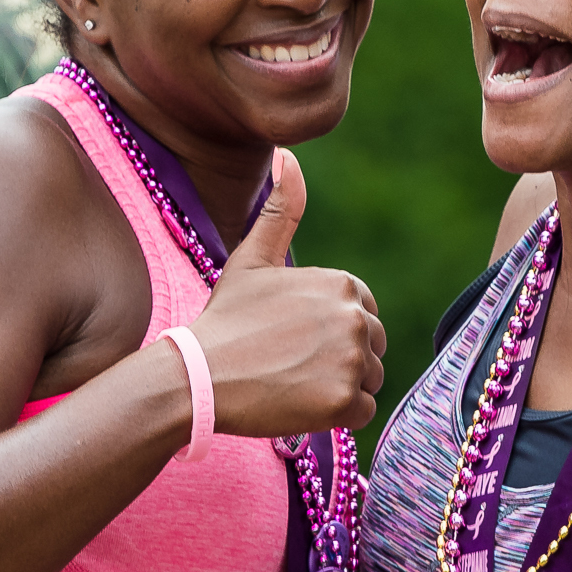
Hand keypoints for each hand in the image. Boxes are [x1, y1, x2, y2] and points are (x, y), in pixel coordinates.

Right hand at [194, 150, 384, 435]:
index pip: (364, 316)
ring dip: (338, 388)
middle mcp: (356, 317)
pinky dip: (336, 415)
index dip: (331, 332)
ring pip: (370, 380)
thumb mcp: (252, 259)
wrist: (198, 376)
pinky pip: (363, 413)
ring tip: (293, 382)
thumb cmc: (225, 319)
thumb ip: (281, 210)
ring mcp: (353, 359)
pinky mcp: (346, 400)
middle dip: (339, 360)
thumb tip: (289, 155)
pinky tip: (299, 403)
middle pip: (373, 349)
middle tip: (290, 363)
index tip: (294, 338)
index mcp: (343, 283)